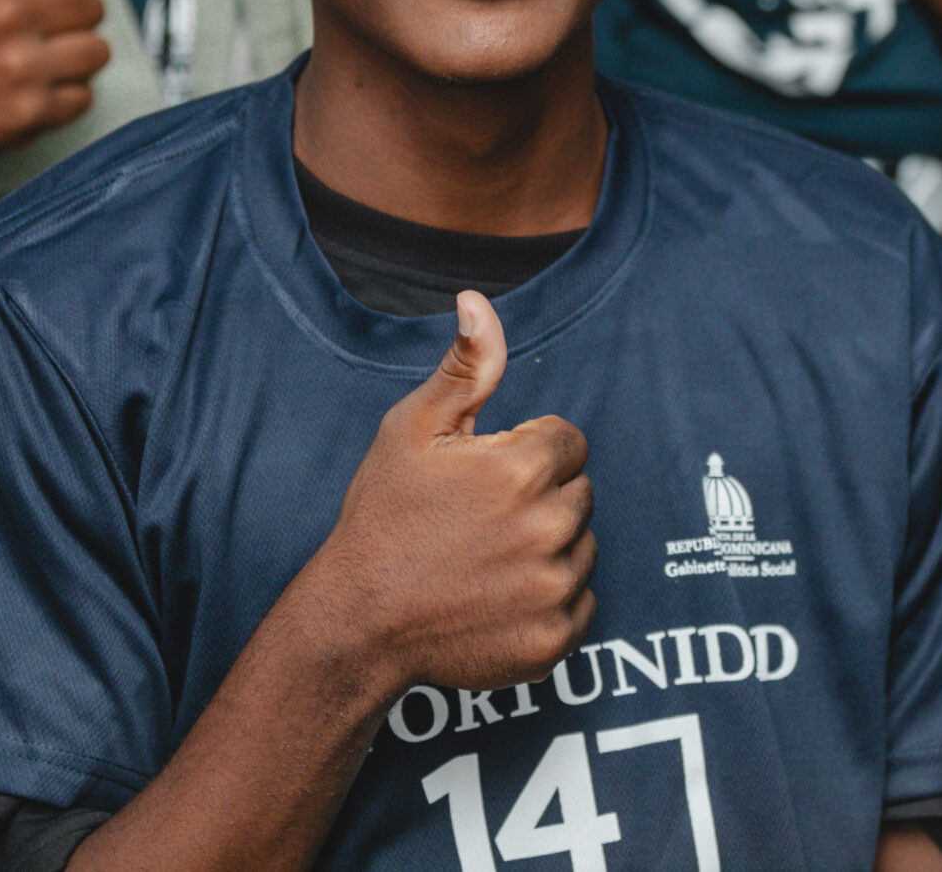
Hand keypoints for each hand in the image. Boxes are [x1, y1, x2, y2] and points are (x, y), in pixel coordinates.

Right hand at [0, 0, 112, 181]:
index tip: (15, 1)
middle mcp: (8, 13)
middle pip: (90, 6)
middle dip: (64, 21)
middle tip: (24, 37)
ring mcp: (20, 66)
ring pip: (96, 51)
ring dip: (71, 60)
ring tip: (30, 65)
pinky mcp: (29, 114)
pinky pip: (83, 98)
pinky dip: (60, 101)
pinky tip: (22, 96)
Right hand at [312, 291, 596, 693]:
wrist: (358, 621)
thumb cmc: (383, 517)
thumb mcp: (413, 429)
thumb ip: (466, 368)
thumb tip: (478, 303)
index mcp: (521, 469)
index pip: (568, 442)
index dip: (527, 452)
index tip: (487, 475)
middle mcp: (549, 527)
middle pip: (580, 493)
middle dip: (542, 497)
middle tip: (482, 519)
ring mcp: (554, 588)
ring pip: (583, 547)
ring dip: (549, 547)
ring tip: (487, 558)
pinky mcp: (554, 638)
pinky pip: (581, 603)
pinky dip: (549, 600)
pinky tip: (500, 597)